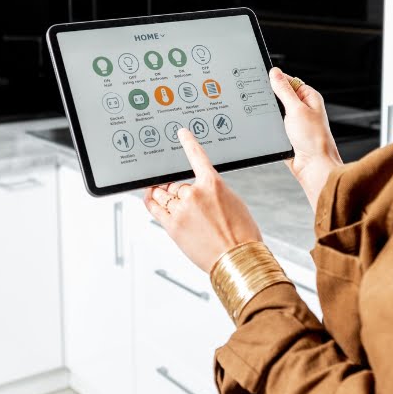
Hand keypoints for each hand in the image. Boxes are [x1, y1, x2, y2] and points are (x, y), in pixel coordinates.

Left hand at [144, 127, 262, 272]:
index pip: (197, 157)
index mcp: (212, 184)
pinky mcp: (172, 226)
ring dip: (164, 194)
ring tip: (168, 199)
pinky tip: (150, 196)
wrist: (238, 259)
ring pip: (164, 193)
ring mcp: (181, 210)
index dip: (188, 143)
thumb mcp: (234, 203)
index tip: (182, 134)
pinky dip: (150, 199)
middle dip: (178, 188)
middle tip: (185, 200)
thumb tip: (198, 192)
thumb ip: (213, 192)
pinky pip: (154, 207)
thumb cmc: (241, 235)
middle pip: (177, 183)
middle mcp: (194, 194)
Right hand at [268, 67, 341, 208]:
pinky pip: (273, 125)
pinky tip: (267, 128)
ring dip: (270, 114)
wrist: (313, 166)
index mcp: (309, 97)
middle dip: (270, 98)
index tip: (262, 77)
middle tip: (261, 99)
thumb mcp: (296, 109)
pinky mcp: (286, 134)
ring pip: (274, 111)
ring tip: (268, 117)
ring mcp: (294, 121)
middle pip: (280, 96)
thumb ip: (284, 90)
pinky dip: (269, 126)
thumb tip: (275, 73)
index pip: (289, 80)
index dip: (276, 79)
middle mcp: (302, 108)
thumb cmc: (314, 139)